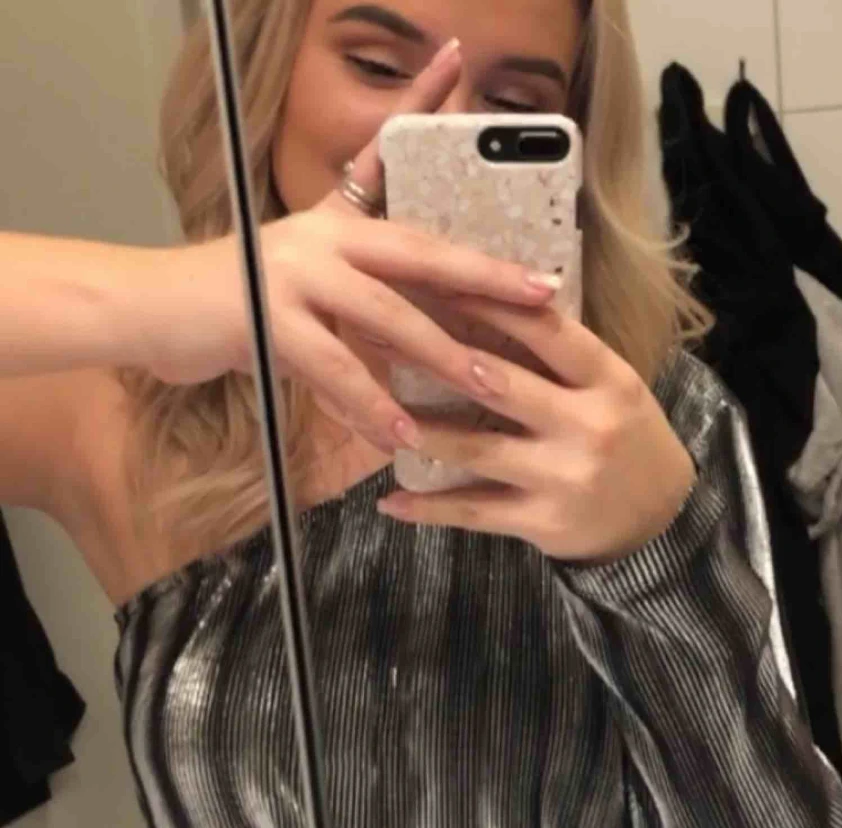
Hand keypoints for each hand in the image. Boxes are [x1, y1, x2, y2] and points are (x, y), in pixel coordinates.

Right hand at [131, 38, 559, 452]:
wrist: (148, 307)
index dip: (481, 248)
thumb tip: (430, 342)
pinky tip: (401, 435)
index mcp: (339, 227)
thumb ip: (365, 298)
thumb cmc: (239, 300)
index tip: (541, 271)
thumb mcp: (307, 280)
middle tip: (541, 300)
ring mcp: (294, 276)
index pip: (426, 235)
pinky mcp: (267, 321)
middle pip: (419, 255)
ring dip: (439, 354)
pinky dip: (369, 405)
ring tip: (486, 387)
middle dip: (484, 277)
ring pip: (384, 315)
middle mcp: (323, 241)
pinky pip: (332, 368)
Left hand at [376, 302, 697, 563]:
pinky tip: (390, 501)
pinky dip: (429, 508)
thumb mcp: (611, 387)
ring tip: (375, 416)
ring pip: (476, 449)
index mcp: (609, 379)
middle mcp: (589, 425)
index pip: (543, 329)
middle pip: (499, 383)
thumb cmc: (625, 437)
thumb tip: (484, 301)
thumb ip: (559, 357)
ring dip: (420, 432)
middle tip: (374, 332)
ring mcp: (565, 477)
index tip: (430, 278)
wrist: (662, 518)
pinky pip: (475, 512)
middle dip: (430, 356)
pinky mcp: (544, 522)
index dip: (484, 301)